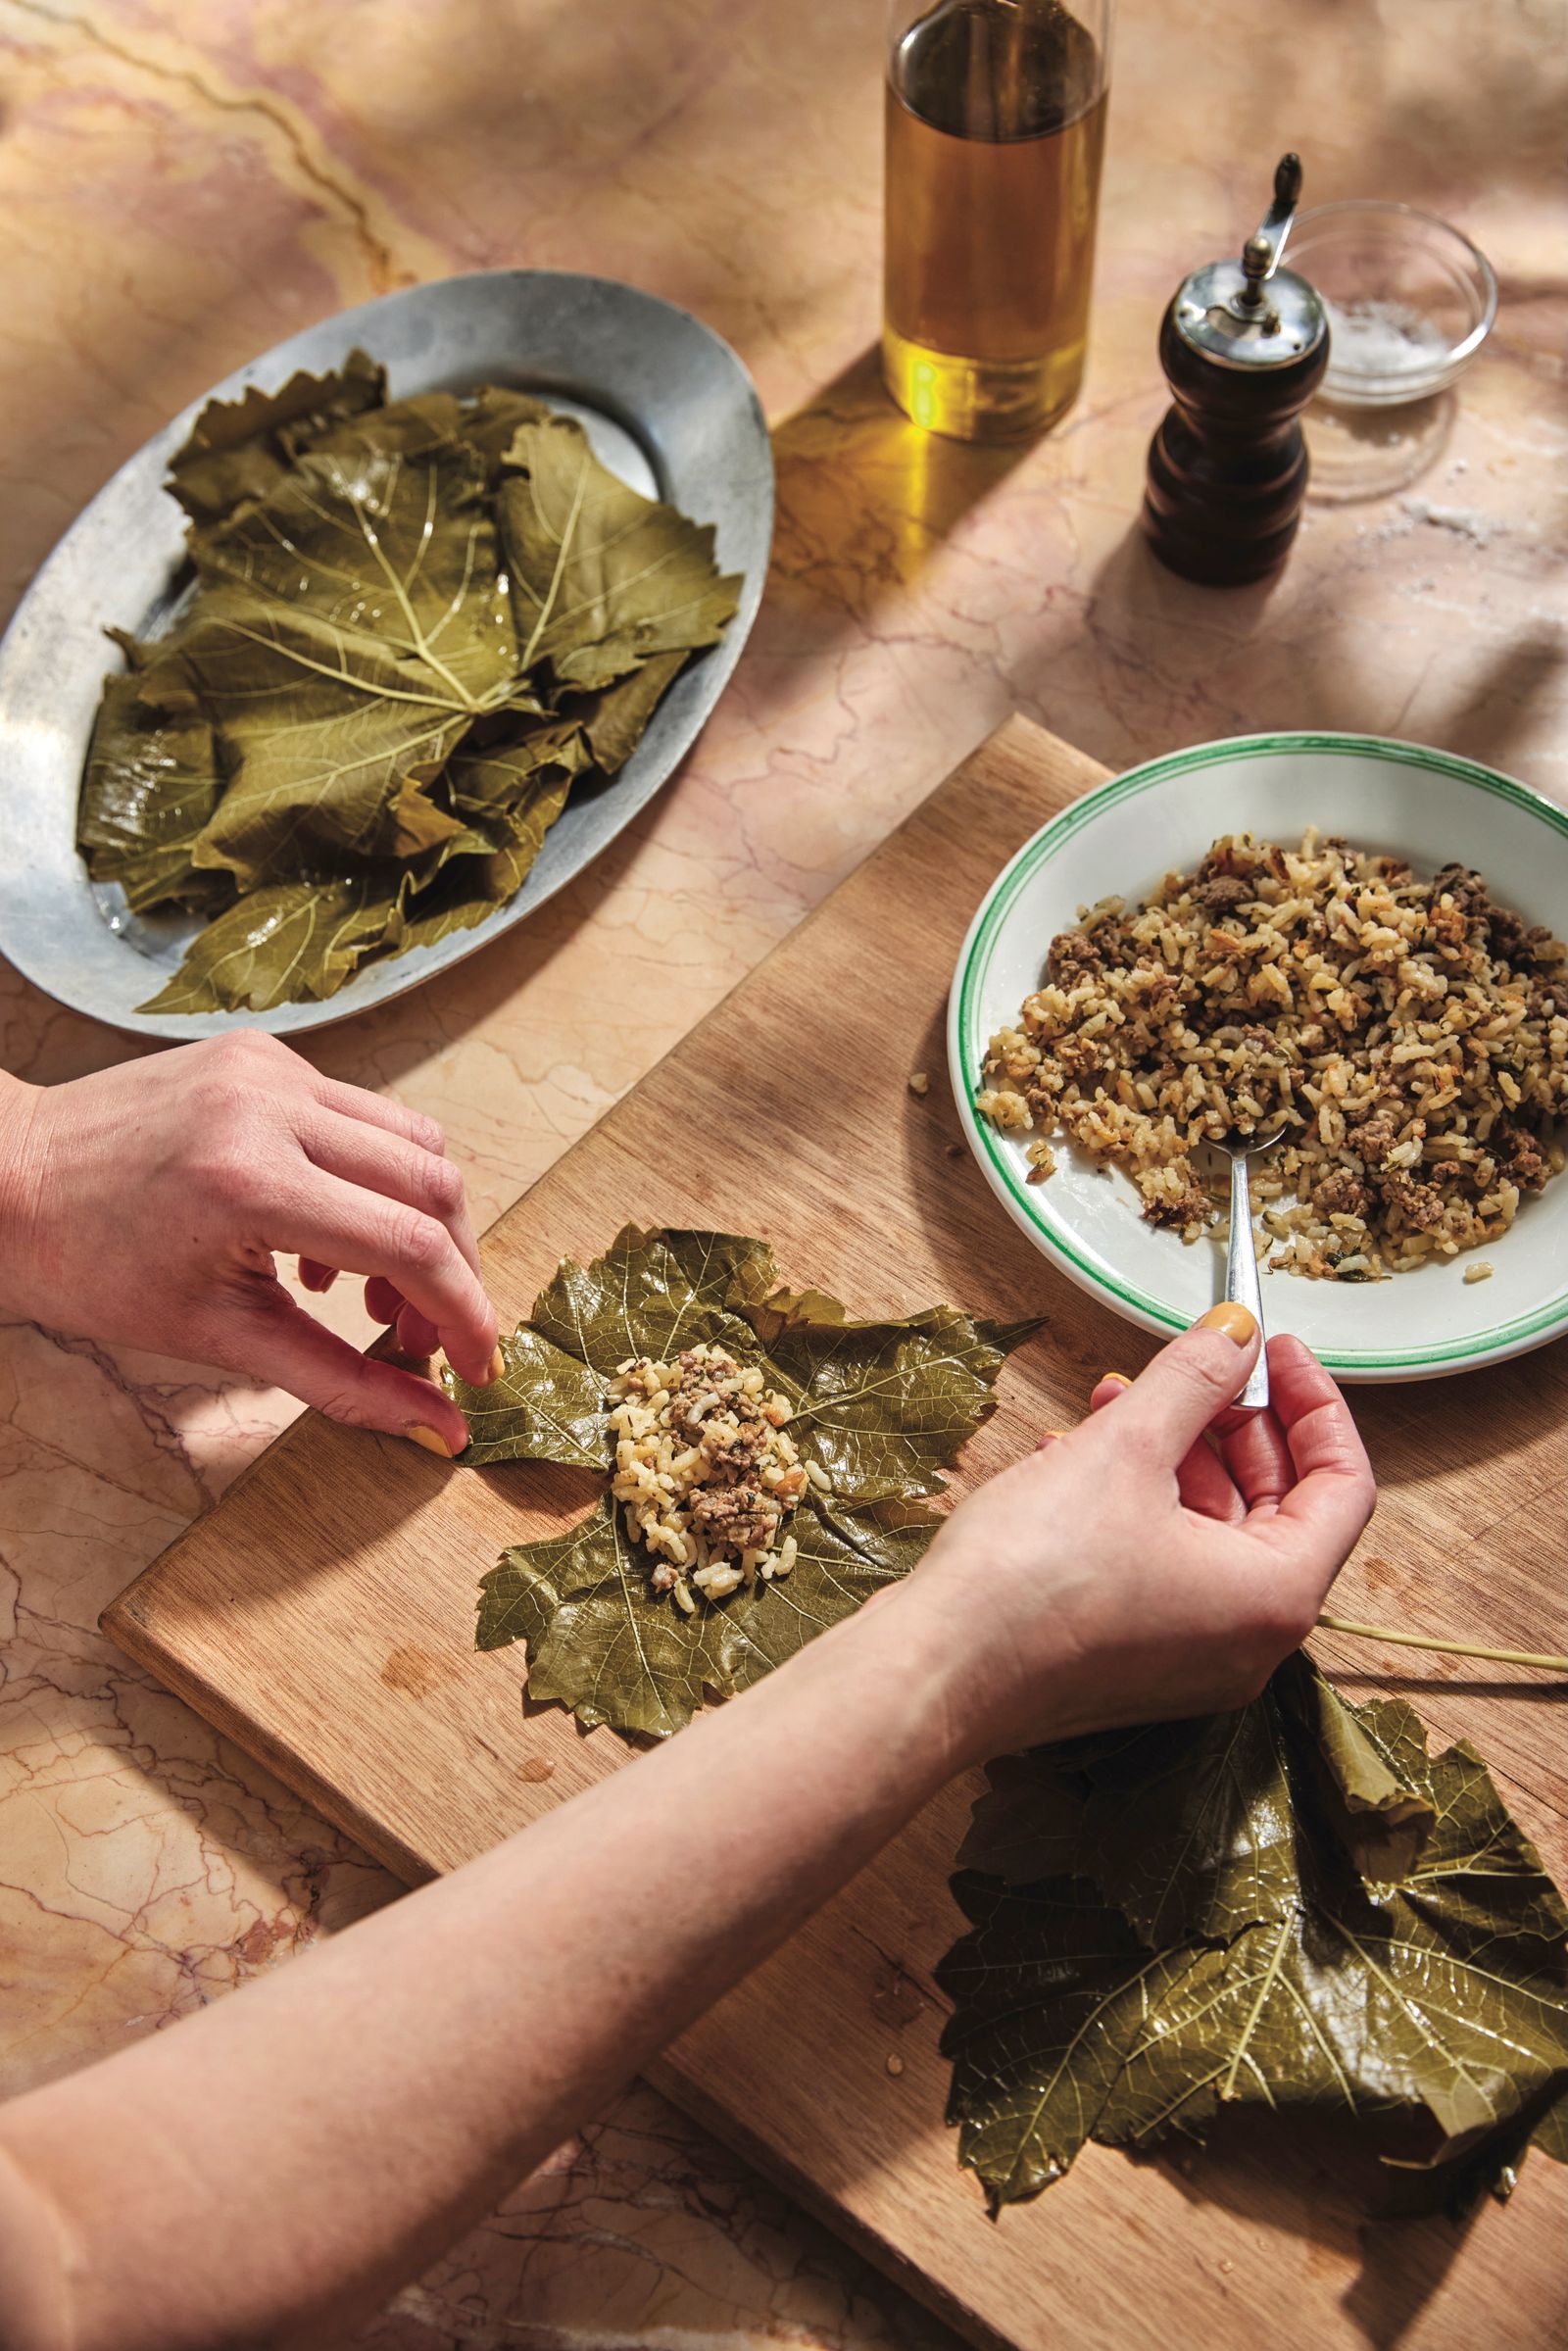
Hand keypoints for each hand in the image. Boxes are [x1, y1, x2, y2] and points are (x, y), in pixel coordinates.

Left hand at [0, 1034, 498, 1452]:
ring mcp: (270, 1069)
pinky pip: (358, 1115)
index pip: (409, 1243)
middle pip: (431, 1183)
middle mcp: (270, 1108)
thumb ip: (341, 1380)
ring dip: (418, 1220)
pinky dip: (367, 1180)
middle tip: (424, 1337)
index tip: (479, 1365)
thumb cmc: (90, 1267)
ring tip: (371, 1292)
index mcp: (251, 1183)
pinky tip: (323, 1239)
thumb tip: (433, 1426)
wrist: (4, 1180)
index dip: (464, 1312)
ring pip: (410, 1140)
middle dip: (451, 1269)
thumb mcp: (220, 1338)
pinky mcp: (264, 1054)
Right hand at [911, 1311, 1374, 1762]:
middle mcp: (1249, 1641)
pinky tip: (1075, 1456)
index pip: (1344, 1485)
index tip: (1274, 1349)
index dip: (1314, 1403)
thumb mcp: (1127, 1447)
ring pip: (1212, 1533)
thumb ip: (1194, 1380)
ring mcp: (1191, 1659)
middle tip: (1195, 1365)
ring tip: (1114, 1398)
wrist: (934, 1672)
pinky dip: (1139, 1504)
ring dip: (1173, 1455)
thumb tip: (1234, 1335)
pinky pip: (1166, 1566)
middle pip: (1279, 1507)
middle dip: (1231, 1424)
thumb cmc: (1034, 1577)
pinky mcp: (1135, 1661)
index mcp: (1276, 1596)